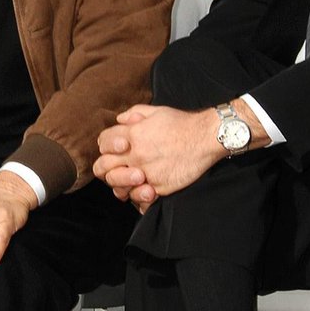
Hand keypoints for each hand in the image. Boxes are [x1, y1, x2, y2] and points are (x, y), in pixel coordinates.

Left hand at [94, 102, 265, 210]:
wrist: (206, 137)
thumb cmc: (182, 123)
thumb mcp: (156, 111)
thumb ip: (133, 113)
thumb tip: (119, 120)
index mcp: (131, 134)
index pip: (102, 143)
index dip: (106, 146)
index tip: (116, 148)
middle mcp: (135, 155)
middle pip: (102, 168)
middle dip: (106, 168)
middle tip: (117, 168)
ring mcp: (146, 173)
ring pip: (118, 187)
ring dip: (120, 185)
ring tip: (131, 181)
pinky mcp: (160, 187)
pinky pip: (140, 199)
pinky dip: (140, 198)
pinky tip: (144, 191)